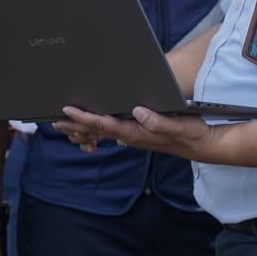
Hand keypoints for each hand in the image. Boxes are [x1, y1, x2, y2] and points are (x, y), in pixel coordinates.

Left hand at [56, 105, 212, 160]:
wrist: (203, 145)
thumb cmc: (191, 133)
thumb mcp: (177, 125)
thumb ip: (157, 121)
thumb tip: (137, 111)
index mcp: (138, 132)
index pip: (106, 124)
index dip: (86, 118)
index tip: (68, 111)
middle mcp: (133, 136)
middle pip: (98, 130)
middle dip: (76, 125)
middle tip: (54, 121)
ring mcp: (135, 136)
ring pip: (104, 131)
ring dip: (83, 128)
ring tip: (65, 124)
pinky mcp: (140, 134)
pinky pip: (114, 132)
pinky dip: (98, 129)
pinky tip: (91, 127)